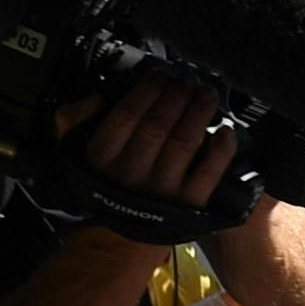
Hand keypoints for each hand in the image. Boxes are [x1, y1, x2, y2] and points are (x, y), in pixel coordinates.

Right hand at [65, 72, 247, 231]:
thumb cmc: (110, 182)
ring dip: (199, 112)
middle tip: (189, 81)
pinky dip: (221, 149)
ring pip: (184, 142)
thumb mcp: (81, 154)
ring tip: (207, 94)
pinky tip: (225, 130)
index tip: (162, 75)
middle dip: (177, 96)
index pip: (127, 114)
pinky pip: (209, 171)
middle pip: (158, 124)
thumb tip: (97, 95)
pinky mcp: (189, 203)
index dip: (149, 90)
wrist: (128, 230)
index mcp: (103, 158)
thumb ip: (79, 122)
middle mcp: (131, 173)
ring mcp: (162, 189)